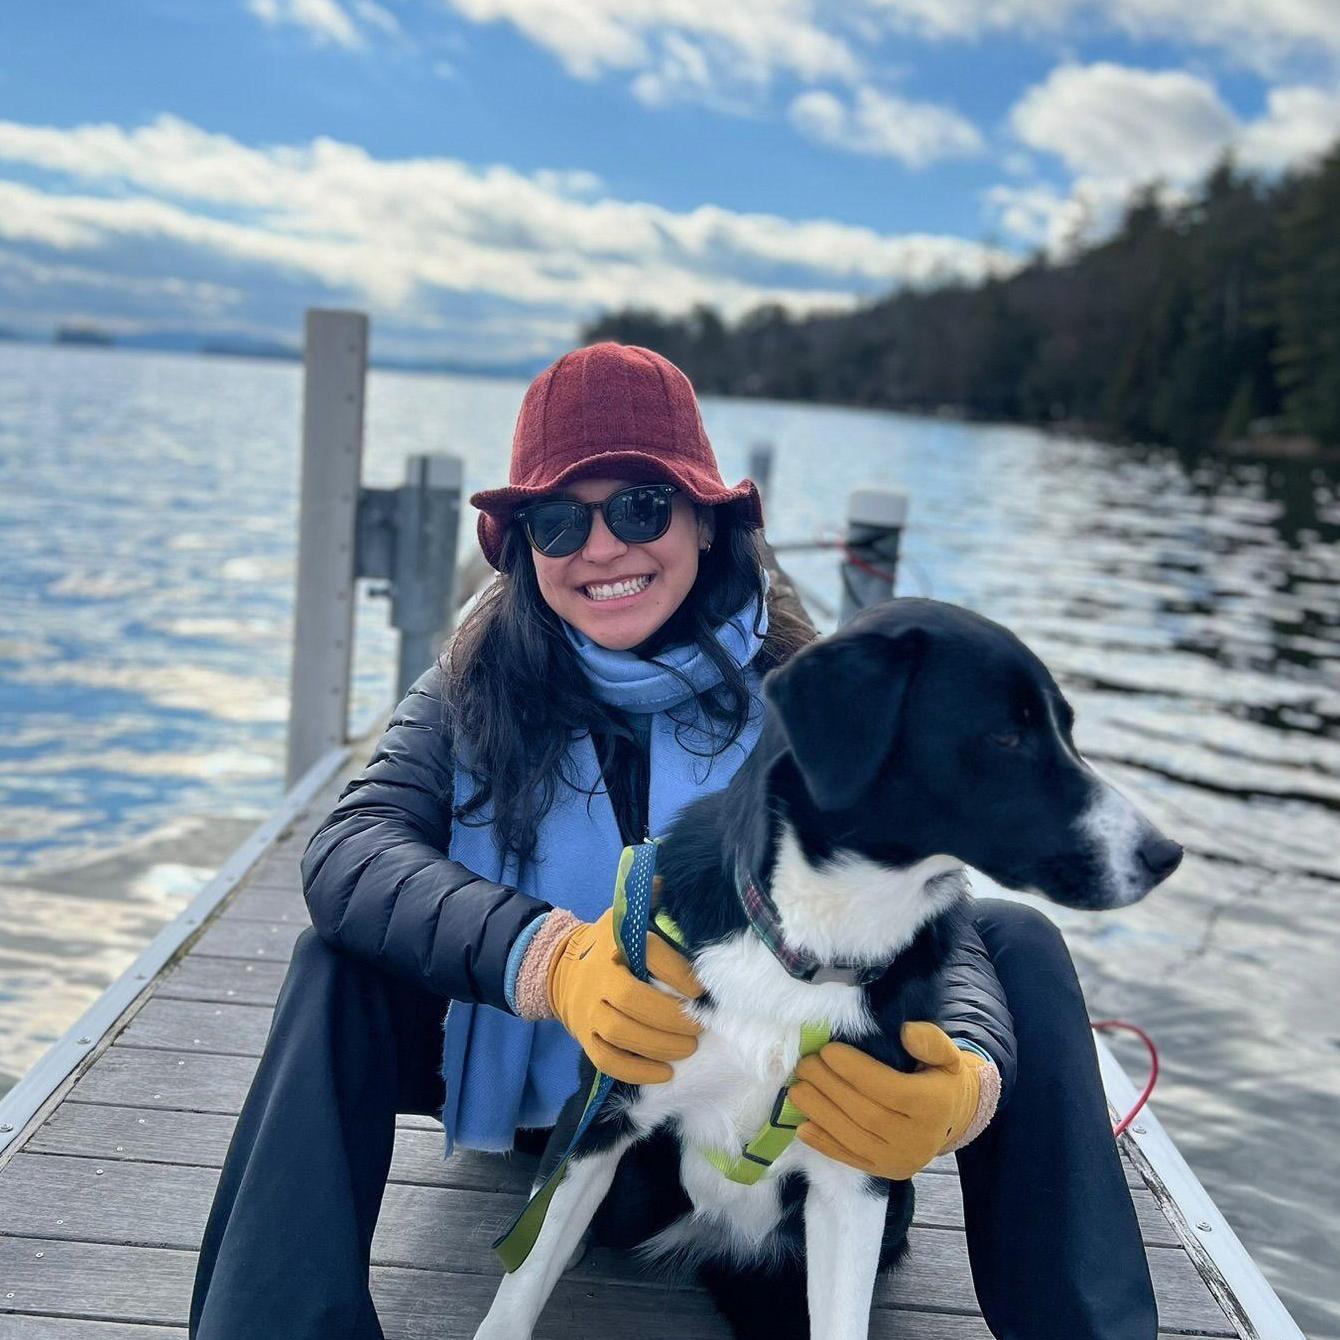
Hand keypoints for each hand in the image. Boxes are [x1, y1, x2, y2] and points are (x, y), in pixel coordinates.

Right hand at [546, 906, 703, 1084]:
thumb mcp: (623, 916)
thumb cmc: (605, 945)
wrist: (560, 969)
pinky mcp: (585, 1038)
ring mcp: (588, 1012)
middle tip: (699, 1026)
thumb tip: (671, 878)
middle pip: (634, 1001)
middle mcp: (599, 979)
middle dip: (671, 1017)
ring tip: (688, 1048)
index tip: (701, 989)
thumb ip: (650, 899)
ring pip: (622, 1034)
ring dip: (660, 1045)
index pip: (648, 955)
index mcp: (613, 945)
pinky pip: (608, 1061)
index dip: (677, 973)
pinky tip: (665, 1074)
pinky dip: (637, 1071)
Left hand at [788, 1022, 992, 1179]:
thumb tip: (906, 1031)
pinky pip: (849, 1159)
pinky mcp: (885, 1173)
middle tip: (806, 1064)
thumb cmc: (941, 1079)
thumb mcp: (947, 1055)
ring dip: (819, 1113)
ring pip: (852, 1138)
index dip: (855, 1070)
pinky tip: (801, 1125)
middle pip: (865, 1113)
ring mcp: (899, 1160)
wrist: (950, 1120)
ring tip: (797, 1089)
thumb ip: (930, 1041)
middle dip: (830, 1087)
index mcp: (933, 1106)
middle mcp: (917, 1139)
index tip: (828, 1050)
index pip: (888, 1089)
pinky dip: (823, 1143)